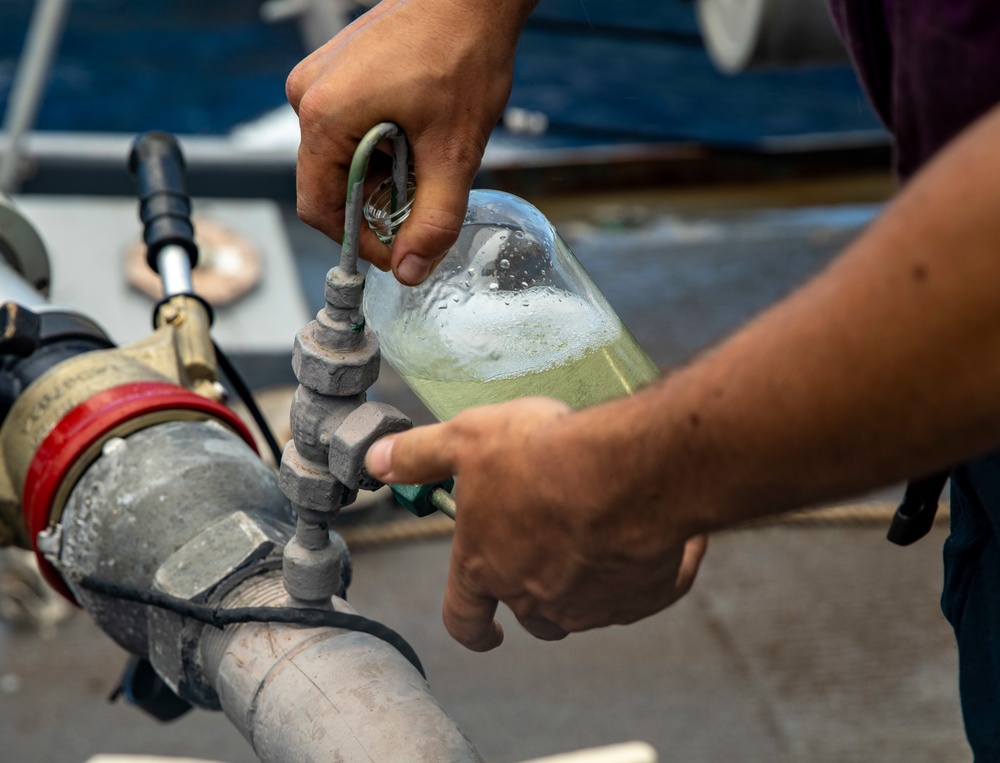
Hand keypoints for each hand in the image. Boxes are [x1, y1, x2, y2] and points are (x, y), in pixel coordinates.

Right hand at [286, 0, 535, 283]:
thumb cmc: (462, 54)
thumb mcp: (454, 153)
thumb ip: (434, 220)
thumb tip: (411, 272)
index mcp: (324, 116)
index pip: (318, 207)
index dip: (358, 241)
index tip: (398, 253)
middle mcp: (308, 96)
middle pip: (328, 184)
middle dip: (376, 206)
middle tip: (424, 203)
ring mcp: (319, 79)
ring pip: (340, 159)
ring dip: (381, 176)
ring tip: (427, 159)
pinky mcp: (336, 72)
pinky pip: (346, 129)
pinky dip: (379, 148)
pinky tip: (416, 134)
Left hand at [366, 397, 708, 650]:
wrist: (624, 473)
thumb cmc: (541, 455)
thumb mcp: (466, 439)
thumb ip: (420, 454)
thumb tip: (375, 460)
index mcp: (487, 568)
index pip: (464, 617)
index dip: (471, 628)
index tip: (485, 634)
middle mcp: (536, 598)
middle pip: (532, 614)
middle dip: (538, 589)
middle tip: (553, 546)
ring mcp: (593, 604)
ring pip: (587, 605)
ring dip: (590, 576)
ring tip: (604, 524)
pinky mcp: (645, 597)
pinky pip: (645, 588)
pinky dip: (647, 565)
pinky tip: (653, 525)